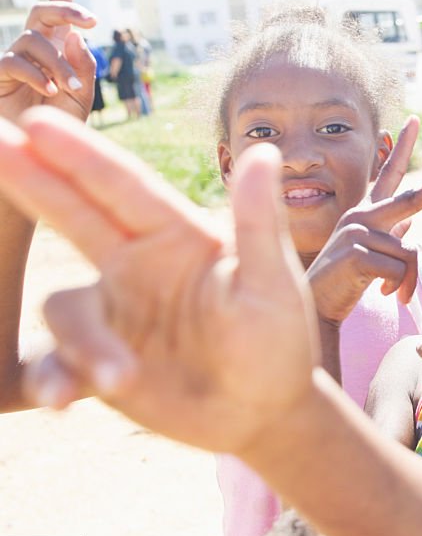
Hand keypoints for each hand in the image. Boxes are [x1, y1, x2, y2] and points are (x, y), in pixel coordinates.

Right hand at [0, 0, 96, 121]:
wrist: (41, 148)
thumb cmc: (60, 121)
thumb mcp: (82, 95)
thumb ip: (84, 67)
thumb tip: (75, 34)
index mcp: (58, 47)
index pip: (58, 14)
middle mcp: (34, 47)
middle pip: (42, 11)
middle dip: (66, 8)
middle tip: (91, 21)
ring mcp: (14, 58)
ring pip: (34, 40)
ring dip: (58, 62)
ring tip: (70, 87)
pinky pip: (15, 63)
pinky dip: (37, 75)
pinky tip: (51, 90)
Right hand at [0, 106, 318, 454]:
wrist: (266, 414)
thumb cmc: (278, 341)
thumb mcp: (273, 282)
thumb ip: (259, 221)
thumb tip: (264, 148)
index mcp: (178, 236)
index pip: (124, 187)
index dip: (80, 154)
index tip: (38, 121)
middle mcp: (137, 265)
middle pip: (72, 214)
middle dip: (30, 178)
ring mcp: (115, 313)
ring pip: (67, 309)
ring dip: (84, 343)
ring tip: (122, 378)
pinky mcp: (100, 363)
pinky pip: (58, 363)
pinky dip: (54, 377)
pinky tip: (61, 401)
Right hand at [306, 116, 421, 324]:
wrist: (314, 306)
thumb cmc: (343, 281)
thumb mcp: (368, 254)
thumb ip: (390, 234)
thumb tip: (412, 220)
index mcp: (364, 213)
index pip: (387, 174)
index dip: (400, 147)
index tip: (412, 121)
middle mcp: (360, 216)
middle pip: (413, 198)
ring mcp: (358, 233)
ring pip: (410, 252)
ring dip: (409, 281)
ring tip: (393, 293)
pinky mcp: (357, 255)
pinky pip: (399, 270)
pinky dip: (398, 288)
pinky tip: (381, 294)